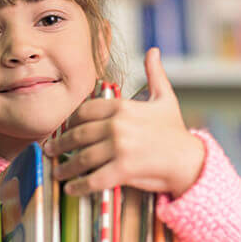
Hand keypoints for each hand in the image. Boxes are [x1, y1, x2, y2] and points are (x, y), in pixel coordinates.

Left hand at [46, 47, 204, 197]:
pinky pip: (93, 179)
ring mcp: (119, 148)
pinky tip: (71, 189)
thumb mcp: (165, 98)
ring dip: (66, 167)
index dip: (69, 121)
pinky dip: (79, 186)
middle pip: (78, 134)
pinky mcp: (123, 170)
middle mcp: (118, 125)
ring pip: (82, 158)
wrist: (189, 160)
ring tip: (58, 172)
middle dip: (61, 144)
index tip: (63, 129)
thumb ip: (155, 74)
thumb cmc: (176, 131)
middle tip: (51, 150)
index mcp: (123, 107)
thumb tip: (153, 51)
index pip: (85, 111)